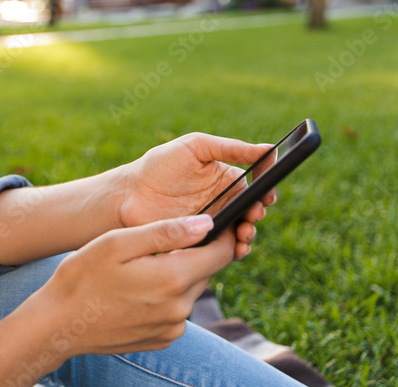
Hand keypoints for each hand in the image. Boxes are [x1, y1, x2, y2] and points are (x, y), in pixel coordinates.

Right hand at [36, 214, 233, 357]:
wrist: (59, 323)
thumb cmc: (82, 276)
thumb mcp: (118, 243)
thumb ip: (165, 232)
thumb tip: (206, 224)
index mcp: (172, 279)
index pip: (221, 254)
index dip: (223, 234)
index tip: (216, 222)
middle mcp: (180, 308)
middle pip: (204, 271)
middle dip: (191, 253)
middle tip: (157, 244)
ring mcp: (172, 328)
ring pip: (189, 290)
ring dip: (175, 275)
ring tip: (139, 268)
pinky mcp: (162, 339)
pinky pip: (175, 310)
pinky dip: (163, 296)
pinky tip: (134, 291)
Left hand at [116, 132, 276, 259]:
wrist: (129, 194)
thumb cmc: (159, 165)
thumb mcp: (195, 147)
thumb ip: (230, 148)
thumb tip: (268, 148)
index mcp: (225, 178)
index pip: (255, 185)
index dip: (266, 189)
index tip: (269, 194)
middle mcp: (223, 201)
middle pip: (252, 210)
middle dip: (258, 213)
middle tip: (255, 213)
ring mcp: (213, 223)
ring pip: (241, 231)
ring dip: (248, 233)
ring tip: (244, 232)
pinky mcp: (201, 241)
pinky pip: (223, 249)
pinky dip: (233, 251)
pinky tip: (236, 249)